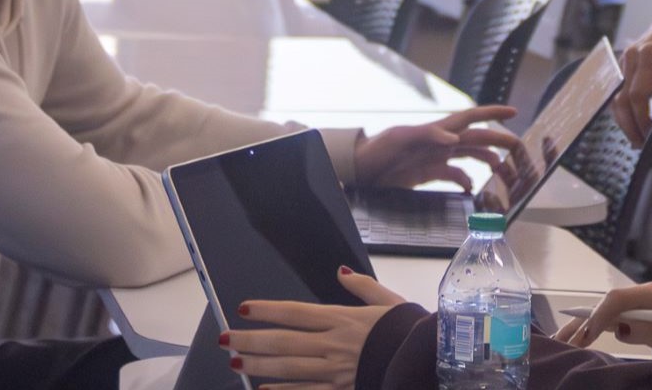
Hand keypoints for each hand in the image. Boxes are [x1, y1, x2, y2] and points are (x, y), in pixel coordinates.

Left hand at [226, 267, 407, 388]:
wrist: (426, 361)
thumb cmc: (409, 332)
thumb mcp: (388, 301)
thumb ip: (361, 286)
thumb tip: (341, 272)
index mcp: (342, 319)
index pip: (295, 312)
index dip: (266, 310)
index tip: (243, 308)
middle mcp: (333, 344)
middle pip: (283, 342)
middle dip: (250, 340)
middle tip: (225, 339)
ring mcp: (335, 370)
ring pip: (288, 368)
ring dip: (258, 365)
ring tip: (235, 362)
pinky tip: (262, 388)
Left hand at [353, 106, 519, 190]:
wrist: (361, 169)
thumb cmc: (378, 149)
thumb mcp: (402, 138)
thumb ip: (429, 135)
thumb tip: (454, 137)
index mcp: (439, 130)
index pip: (472, 118)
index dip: (493, 114)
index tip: (513, 113)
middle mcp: (442, 142)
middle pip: (479, 139)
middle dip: (501, 143)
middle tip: (521, 152)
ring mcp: (437, 157)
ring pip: (471, 157)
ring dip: (489, 164)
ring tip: (505, 175)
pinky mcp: (429, 173)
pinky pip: (455, 175)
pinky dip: (467, 180)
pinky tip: (473, 189)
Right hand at [554, 282, 651, 356]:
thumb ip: (651, 331)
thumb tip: (621, 330)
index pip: (617, 299)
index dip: (600, 316)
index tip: (587, 335)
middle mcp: (639, 294)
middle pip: (603, 304)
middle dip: (582, 322)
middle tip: (562, 343)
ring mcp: (635, 303)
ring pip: (601, 312)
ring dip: (580, 326)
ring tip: (559, 342)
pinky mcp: (633, 312)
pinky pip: (607, 318)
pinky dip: (590, 328)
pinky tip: (574, 338)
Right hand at [613, 4, 651, 144]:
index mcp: (650, 55)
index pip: (639, 93)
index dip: (642, 117)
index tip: (649, 135)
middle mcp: (632, 57)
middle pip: (622, 99)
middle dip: (629, 125)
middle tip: (640, 145)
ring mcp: (625, 60)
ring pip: (616, 97)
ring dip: (623, 120)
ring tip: (636, 139)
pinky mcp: (624, 66)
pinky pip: (619, 91)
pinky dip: (623, 110)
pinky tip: (633, 124)